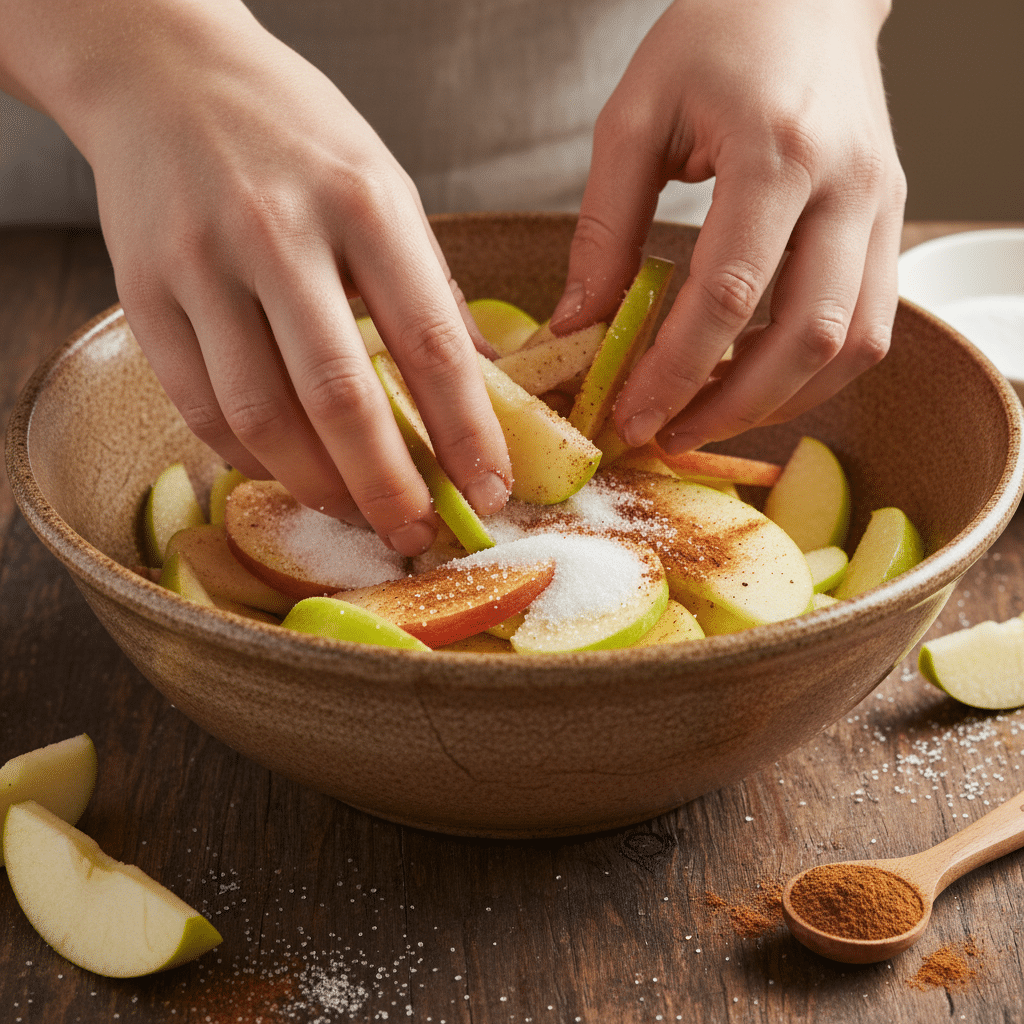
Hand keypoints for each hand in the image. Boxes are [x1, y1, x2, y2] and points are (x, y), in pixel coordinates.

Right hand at [1, 0, 510, 555]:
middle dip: (387, 487)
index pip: (429, 343)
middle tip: (415, 535)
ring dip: (317, 487)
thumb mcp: (384, 186)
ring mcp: (202, 265)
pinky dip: (250, 459)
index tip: (489, 492)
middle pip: (339, 397)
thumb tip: (481, 381)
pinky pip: (201, 408)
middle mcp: (279, 234)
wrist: (164, 72)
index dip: (465, 433)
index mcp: (363, 204)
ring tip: (356, 514)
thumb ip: (429, 285)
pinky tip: (287, 473)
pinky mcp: (143, 293)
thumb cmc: (295, 136)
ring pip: (262, 417)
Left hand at [551, 0, 904, 452]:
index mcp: (777, 150)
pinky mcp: (888, 220)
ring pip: (853, 345)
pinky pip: (872, 325)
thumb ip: (604, 226)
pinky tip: (758, 381)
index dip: (678, 371)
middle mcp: (847, 184)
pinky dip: (815, 372)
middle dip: (733, 407)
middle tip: (669, 434)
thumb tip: (575, 325)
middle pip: (807, 337)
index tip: (633, 416)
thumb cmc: (717, 35)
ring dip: (780, 401)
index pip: (730, 294)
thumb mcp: (634, 117)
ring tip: (709, 419)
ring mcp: (881, 205)